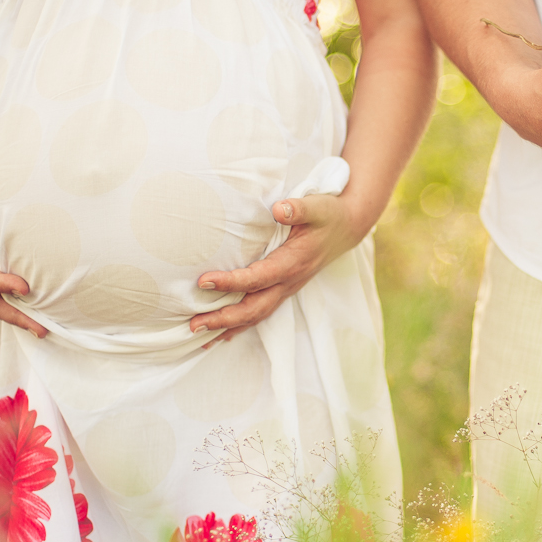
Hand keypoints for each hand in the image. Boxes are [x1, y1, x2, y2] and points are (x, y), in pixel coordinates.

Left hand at [189, 195, 360, 343]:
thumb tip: (279, 209)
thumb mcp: (317, 206)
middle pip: (255, 308)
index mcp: (294, 262)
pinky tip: (221, 334)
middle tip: (194, 324)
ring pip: (256, 316)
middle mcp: (289, 282)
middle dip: (224, 318)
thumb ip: (298, 208)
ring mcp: (287, 289)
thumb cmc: (328, 215)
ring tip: (199, 334)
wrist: (347, 228)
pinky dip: (239, 326)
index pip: (258, 277)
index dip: (231, 282)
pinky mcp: (283, 290)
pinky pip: (260, 313)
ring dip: (228, 327)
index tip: (203, 281)